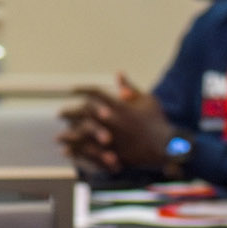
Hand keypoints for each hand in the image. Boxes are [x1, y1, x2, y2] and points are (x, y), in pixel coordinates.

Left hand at [60, 74, 177, 172]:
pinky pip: (90, 152)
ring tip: (58, 137)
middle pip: (84, 114)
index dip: (81, 89)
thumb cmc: (158, 122)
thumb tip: (118, 74)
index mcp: (120, 106)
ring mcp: (112, 138)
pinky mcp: (114, 153)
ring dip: (69, 136)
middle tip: (60, 114)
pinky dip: (77, 152)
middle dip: (70, 114)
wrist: (168, 147)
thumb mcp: (148, 100)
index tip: (71, 89)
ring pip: (83, 136)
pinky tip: (68, 153)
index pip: (95, 93)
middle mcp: (113, 121)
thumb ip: (130, 88)